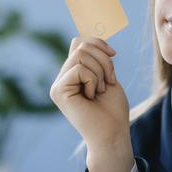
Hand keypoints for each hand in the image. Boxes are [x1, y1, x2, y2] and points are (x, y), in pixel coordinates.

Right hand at [50, 36, 130, 153]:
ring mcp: (58, 85)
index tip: (113, 54)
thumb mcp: (106, 75)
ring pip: (80, 54)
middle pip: (81, 46)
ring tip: (101, 90)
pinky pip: (79, 69)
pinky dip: (93, 80)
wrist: (113, 133)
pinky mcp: (58, 91)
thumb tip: (83, 37)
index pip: (79, 42)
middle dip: (103, 60)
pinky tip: (92, 96)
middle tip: (109, 81)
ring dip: (100, 70)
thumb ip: (93, 58)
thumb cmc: (112, 109)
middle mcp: (62, 78)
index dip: (97, 43)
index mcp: (73, 73)